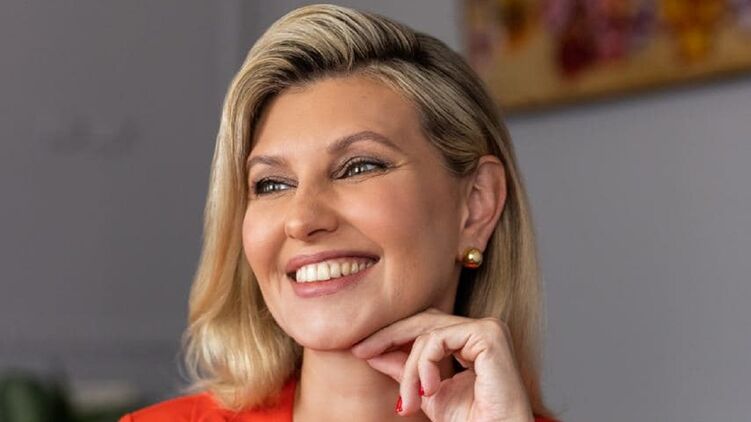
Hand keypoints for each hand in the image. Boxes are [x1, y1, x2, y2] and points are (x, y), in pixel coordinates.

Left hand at [350, 308, 533, 421]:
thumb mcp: (428, 392)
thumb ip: (405, 370)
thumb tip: (374, 352)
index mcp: (471, 339)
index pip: (426, 326)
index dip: (392, 335)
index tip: (362, 350)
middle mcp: (482, 329)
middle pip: (424, 321)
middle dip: (388, 336)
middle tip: (362, 351)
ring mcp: (488, 329)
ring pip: (428, 332)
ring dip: (409, 368)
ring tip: (408, 400)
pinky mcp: (489, 335)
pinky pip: (438, 339)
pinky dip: (423, 365)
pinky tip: (427, 390)